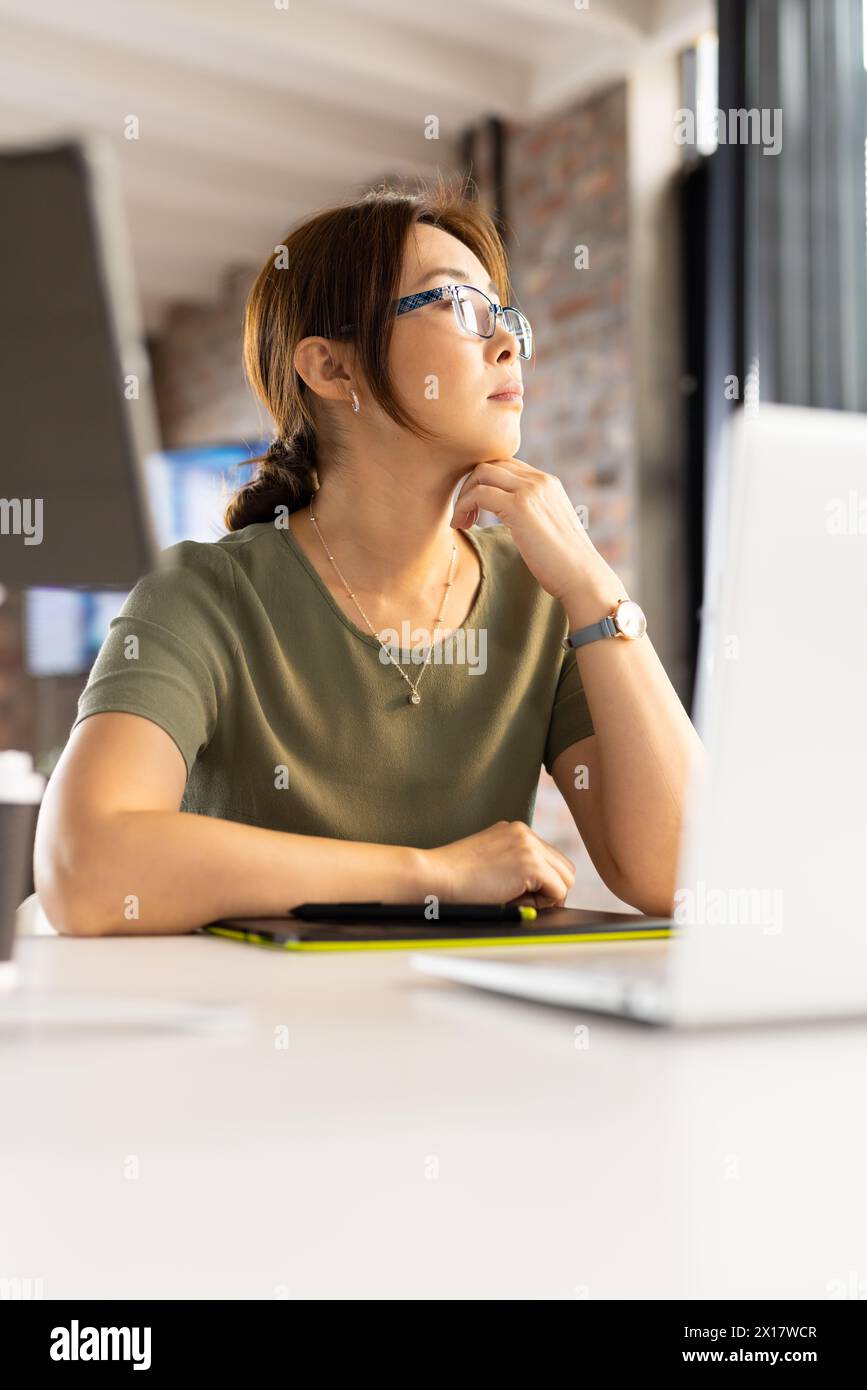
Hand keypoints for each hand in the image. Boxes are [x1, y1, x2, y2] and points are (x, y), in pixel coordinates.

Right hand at [421, 820, 575, 908]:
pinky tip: (515, 899)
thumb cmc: (455, 878)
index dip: (542, 882)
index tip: (521, 893)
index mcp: (515, 831)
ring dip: (546, 896)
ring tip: (515, 899)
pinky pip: (558, 891)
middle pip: (564, 868)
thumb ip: (516, 866)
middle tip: (523, 901)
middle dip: (550, 889)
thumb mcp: (491, 863)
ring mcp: (529, 847)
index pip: (550, 858)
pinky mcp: (531, 865)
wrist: (436, 876)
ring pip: (565, 879)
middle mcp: (525, 833)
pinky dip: (542, 903)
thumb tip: (547, 891)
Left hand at [450, 457, 620, 612]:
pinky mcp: (519, 506)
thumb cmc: (563, 562)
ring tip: (461, 521)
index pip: (505, 465)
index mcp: (547, 483)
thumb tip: (511, 519)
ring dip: (463, 495)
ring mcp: (530, 490)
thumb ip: (531, 514)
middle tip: (464, 514)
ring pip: (481, 473)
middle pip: (490, 463)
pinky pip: (479, 493)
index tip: (475, 508)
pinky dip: (463, 506)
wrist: (581, 575)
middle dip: (469, 485)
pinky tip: (463, 526)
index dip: (483, 482)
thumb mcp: (547, 528)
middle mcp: (540, 480)